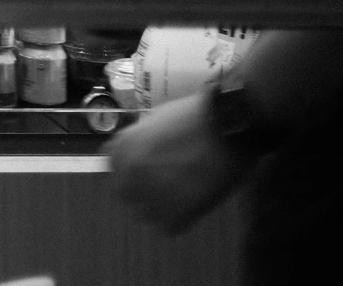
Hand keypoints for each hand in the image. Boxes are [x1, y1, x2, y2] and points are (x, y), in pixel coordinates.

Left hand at [106, 94, 250, 233]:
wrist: (227, 124)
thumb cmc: (195, 116)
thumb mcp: (155, 119)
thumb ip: (141, 139)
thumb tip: (141, 152)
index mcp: (122, 147)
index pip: (115, 172)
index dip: (133, 174)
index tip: (149, 173)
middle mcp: (130, 172)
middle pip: (126, 196)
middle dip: (143, 193)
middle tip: (167, 187)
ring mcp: (152, 193)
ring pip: (147, 214)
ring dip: (162, 208)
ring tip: (184, 195)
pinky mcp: (178, 211)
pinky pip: (170, 227)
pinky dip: (182, 219)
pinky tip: (194, 204)